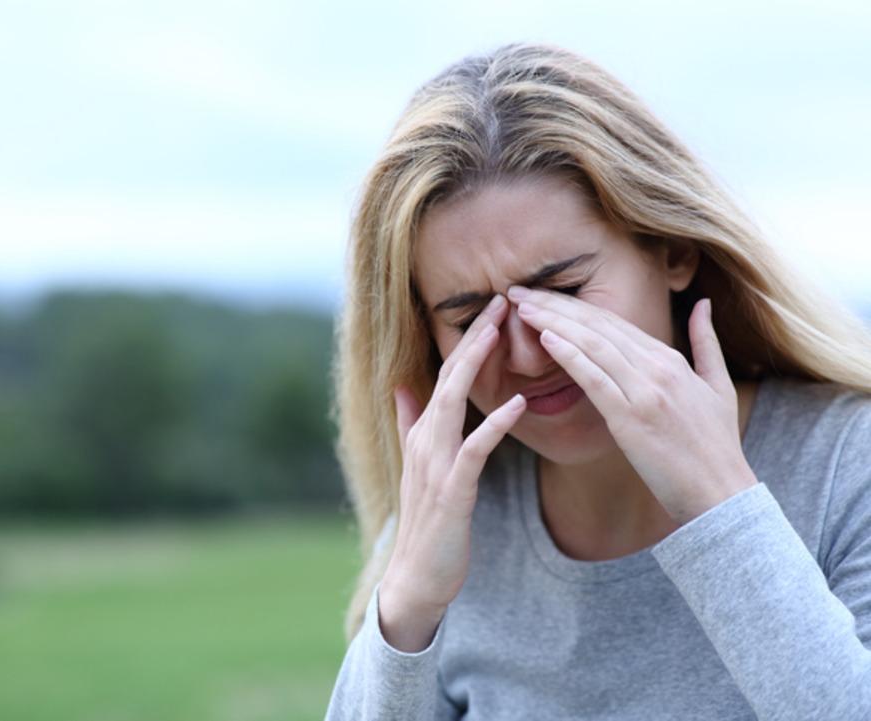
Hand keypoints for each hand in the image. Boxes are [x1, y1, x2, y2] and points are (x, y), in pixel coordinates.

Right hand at [382, 293, 528, 637]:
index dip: (468, 341)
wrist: (417, 578)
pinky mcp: (452, 492)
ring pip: (453, 403)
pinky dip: (494, 424)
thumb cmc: (428, 524)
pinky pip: (473, 451)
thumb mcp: (418, 467)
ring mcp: (435, 465)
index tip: (494, 308)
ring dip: (477, 365)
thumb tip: (403, 387)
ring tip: (501, 331)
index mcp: (423, 434)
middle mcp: (425, 442)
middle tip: (501, 299)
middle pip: (449, 378)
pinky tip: (517, 403)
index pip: (446, 376)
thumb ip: (410, 425)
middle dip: (474, 337)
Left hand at [505, 285, 757, 524]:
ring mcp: (645, 391)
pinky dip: (568, 354)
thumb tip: (703, 303)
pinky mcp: (631, 418)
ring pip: (591, 344)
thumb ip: (707, 343)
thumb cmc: (717, 446)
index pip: (613, 322)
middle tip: (518, 291)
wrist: (722, 493)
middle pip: (597, 325)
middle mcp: (657, 368)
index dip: (574, 305)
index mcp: (670, 359)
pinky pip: (594, 378)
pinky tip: (544, 337)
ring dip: (551, 321)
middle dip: (554, 304)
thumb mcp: (719, 386)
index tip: (543, 294)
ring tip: (520, 306)